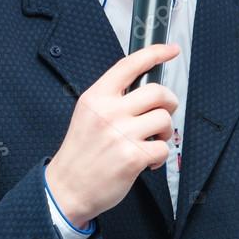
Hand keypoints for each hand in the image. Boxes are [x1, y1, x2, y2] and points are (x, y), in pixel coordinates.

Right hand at [44, 43, 179, 228]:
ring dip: (165, 131)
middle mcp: (108, 112)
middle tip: (164, 112)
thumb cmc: (81, 152)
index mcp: (96, 97)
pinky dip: (160, 155)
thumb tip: (145, 90)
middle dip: (169, 102)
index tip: (171, 50)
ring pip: (164, 119)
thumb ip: (112, 99)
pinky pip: (163, 148)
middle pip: (157, 92)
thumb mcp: (88, 114)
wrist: (67, 188)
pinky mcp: (132, 157)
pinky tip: (147, 160)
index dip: (155, 53)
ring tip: (152, 140)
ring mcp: (121, 134)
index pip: (130, 65)